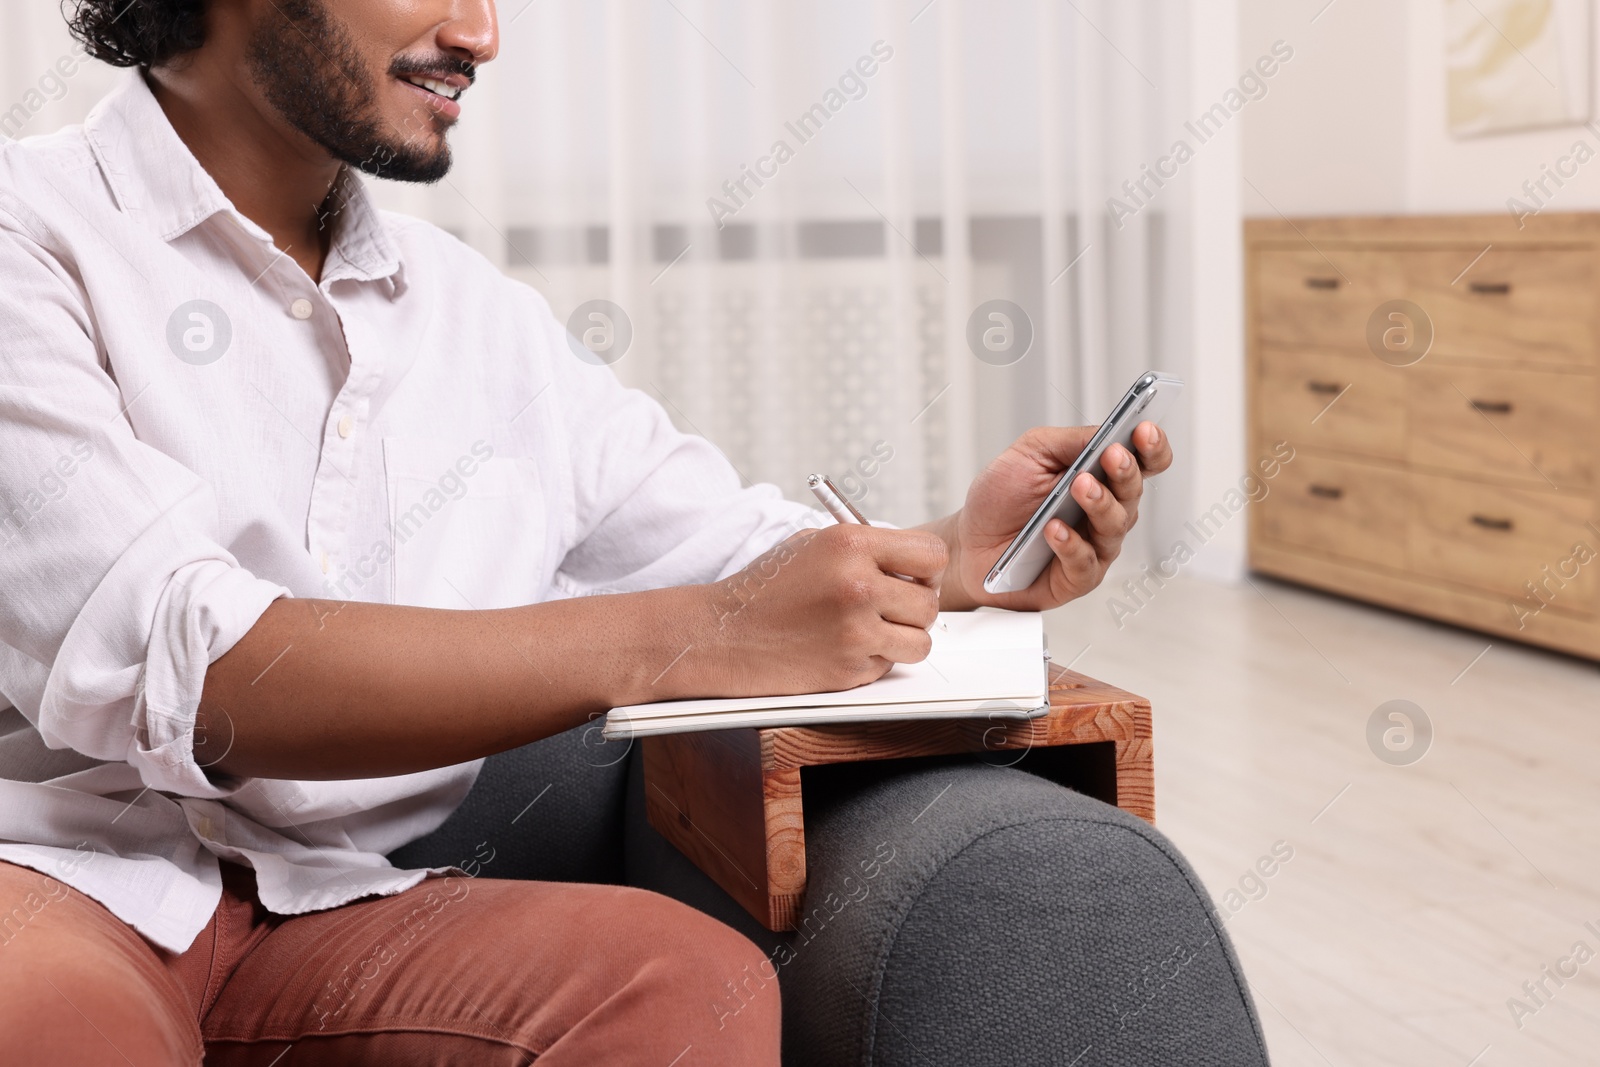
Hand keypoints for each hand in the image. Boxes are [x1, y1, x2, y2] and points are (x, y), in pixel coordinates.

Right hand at [685, 524, 946, 695]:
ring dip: (903, 638)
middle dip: (914, 605)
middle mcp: (858, 586)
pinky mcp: (849, 670)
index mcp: (851, 545)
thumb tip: (909, 562)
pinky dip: (875, 659)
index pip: (932, 554)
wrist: (723, 634)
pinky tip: (843, 647)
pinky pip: (890, 666)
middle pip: (929, 601)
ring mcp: (855, 632)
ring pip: (920, 641)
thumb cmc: (764, 588)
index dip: (927, 568)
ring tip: (873, 629)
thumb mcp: (812, 544)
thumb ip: (865, 548)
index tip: (914, 576)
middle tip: (889, 606)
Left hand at [935, 422, 1171, 610]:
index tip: (1145, 430)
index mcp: (1100, 476)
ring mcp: (1094, 545)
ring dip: (1099, 504)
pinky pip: (1084, 562)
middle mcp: (1104, 511)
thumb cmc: (1001, 499)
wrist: (969, 541)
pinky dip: (1070, 544)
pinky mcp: (1077, 577)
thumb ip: (1068, 441)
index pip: (1142, 461)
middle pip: (1132, 491)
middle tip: (1113, 456)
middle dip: (1126, 471)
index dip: (1151, 447)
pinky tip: (1053, 530)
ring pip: (1114, 526)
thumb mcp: (1029, 454)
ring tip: (1079, 487)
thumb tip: (1103, 432)